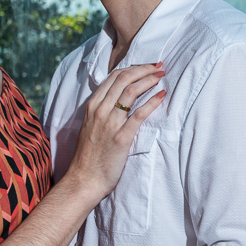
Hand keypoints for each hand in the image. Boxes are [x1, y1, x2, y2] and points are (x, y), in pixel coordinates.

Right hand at [67, 64, 165, 199]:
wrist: (84, 180)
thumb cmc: (89, 156)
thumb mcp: (91, 126)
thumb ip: (102, 111)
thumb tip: (119, 99)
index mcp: (92, 106)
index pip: (113, 77)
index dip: (133, 67)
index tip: (147, 66)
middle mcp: (99, 110)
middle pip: (123, 78)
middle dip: (144, 68)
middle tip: (159, 66)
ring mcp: (109, 123)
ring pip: (131, 91)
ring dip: (149, 80)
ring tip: (162, 76)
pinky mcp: (121, 137)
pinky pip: (139, 114)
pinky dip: (152, 102)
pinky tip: (162, 96)